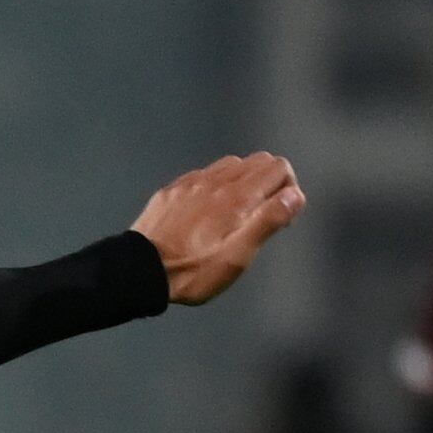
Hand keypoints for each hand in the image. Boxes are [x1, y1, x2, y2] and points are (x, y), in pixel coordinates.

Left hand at [133, 153, 305, 305]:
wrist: (138, 272)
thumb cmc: (193, 272)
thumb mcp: (237, 257)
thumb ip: (268, 221)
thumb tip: (295, 195)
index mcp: (237, 196)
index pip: (278, 167)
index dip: (288, 187)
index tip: (280, 214)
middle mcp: (216, 180)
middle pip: (258, 160)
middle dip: (269, 182)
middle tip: (260, 214)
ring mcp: (191, 182)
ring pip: (231, 164)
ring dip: (243, 180)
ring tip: (235, 212)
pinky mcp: (172, 190)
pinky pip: (203, 174)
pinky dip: (216, 184)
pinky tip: (207, 209)